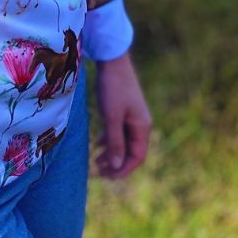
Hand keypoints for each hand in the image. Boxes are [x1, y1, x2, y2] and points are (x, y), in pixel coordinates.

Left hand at [93, 51, 151, 179]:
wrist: (112, 60)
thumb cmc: (113, 88)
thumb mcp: (112, 117)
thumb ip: (115, 142)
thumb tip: (116, 165)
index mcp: (142, 127)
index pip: (137, 157)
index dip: (123, 169)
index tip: (108, 177)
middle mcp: (140, 123)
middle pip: (131, 151)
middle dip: (116, 163)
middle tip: (99, 172)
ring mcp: (133, 116)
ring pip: (124, 142)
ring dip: (112, 153)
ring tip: (96, 162)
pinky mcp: (124, 110)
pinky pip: (120, 131)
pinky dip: (110, 140)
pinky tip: (98, 144)